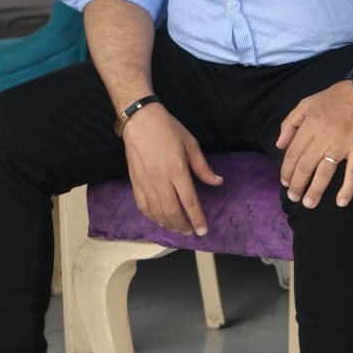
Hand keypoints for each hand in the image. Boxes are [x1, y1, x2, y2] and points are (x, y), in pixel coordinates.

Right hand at [122, 103, 222, 235]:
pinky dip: (152, 217)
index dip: (197, 219)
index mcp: (177, 170)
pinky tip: (160, 220)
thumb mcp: (191, 144)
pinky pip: (143, 206)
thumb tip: (218, 182)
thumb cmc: (167, 129)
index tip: (203, 231)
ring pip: (157, 212)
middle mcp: (160, 179)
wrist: (139, 120)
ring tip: (178, 229)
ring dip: (169, 224)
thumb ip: (203, 167)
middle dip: (183, 226)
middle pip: (172, 212)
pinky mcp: (135, 182)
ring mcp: (145, 182)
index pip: (189, 202)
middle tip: (191, 232)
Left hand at [277, 82, 352, 209]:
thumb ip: (290, 123)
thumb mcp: (307, 103)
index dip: (287, 170)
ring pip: (325, 172)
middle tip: (293, 198)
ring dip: (315, 190)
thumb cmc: (336, 97)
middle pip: (306, 165)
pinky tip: (340, 202)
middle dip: (297, 184)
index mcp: (310, 125)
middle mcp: (324, 136)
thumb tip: (279, 145)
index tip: (284, 182)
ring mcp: (343, 144)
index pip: (294, 153)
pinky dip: (347, 188)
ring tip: (309, 203)